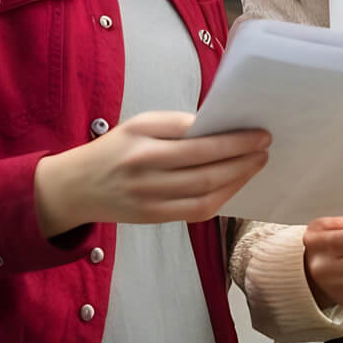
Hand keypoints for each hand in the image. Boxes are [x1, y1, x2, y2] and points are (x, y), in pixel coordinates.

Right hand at [33, 111, 270, 236]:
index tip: (259, 133)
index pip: (199, 144)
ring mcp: (151, 201)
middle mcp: (147, 175)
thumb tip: (220, 127)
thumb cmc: (115, 148)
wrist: (76, 187)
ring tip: (256, 164)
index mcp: (144, 146)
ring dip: (238, 180)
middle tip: (266, 149)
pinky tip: (235, 184)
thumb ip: (177, 124)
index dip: (234, 141)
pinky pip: (197, 211)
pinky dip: (221, 198)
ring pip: (206, 194)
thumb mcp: (140, 124)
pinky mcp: (154, 219)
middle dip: (243, 160)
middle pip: (207, 171)